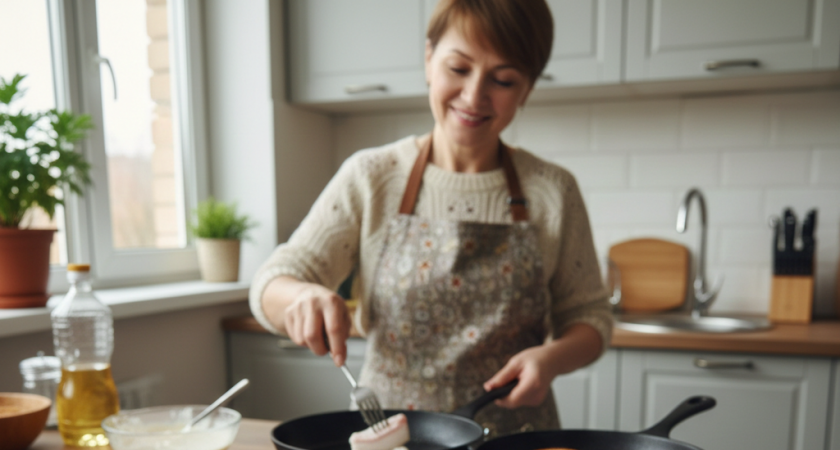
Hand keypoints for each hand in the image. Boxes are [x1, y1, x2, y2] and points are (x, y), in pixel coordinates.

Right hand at [284, 283, 350, 366]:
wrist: (310, 293)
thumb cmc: (330, 308)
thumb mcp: (343, 317)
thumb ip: (343, 336)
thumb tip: (339, 356)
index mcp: (331, 302)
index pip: (334, 329)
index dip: (337, 348)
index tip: (339, 362)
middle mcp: (313, 303)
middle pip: (312, 336)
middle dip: (320, 350)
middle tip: (326, 349)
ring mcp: (298, 307)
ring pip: (302, 340)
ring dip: (312, 346)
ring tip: (318, 337)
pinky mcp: (288, 313)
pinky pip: (295, 338)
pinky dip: (304, 341)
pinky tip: (309, 331)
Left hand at [483, 324, 603, 408]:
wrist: (553, 360)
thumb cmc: (535, 358)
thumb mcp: (515, 363)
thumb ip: (502, 377)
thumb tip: (488, 387)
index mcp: (532, 383)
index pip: (511, 399)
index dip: (499, 397)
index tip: (491, 389)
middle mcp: (536, 395)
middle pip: (512, 402)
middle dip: (503, 394)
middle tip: (504, 379)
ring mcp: (537, 400)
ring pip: (515, 403)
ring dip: (510, 394)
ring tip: (515, 379)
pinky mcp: (536, 401)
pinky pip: (520, 401)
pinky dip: (516, 394)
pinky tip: (520, 383)